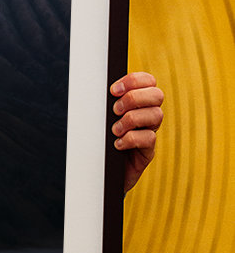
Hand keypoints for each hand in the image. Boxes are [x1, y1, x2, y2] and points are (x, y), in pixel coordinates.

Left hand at [110, 71, 163, 192]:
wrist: (101, 171)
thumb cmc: (100, 140)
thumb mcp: (102, 118)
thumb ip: (106, 102)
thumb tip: (94, 86)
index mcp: (138, 102)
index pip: (148, 81)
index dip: (134, 80)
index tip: (113, 90)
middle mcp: (148, 115)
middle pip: (157, 95)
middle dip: (134, 98)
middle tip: (115, 110)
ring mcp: (149, 132)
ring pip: (156, 115)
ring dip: (131, 119)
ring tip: (114, 130)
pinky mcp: (148, 151)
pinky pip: (149, 138)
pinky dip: (131, 139)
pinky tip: (117, 144)